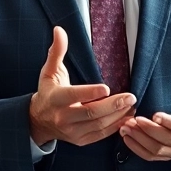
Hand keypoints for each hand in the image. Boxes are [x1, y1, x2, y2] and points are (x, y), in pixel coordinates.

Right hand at [28, 27, 134, 146]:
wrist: (38, 120)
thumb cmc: (48, 92)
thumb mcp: (49, 71)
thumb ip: (57, 51)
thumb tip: (59, 30)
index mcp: (56, 99)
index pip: (74, 96)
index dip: (90, 93)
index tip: (107, 87)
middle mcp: (63, 117)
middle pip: (91, 113)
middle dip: (113, 105)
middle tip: (131, 97)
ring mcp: (72, 131)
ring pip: (98, 125)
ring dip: (118, 116)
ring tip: (132, 105)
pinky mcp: (80, 140)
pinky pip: (100, 135)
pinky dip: (115, 127)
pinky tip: (126, 117)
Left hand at [119, 74, 170, 161]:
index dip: (169, 122)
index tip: (154, 115)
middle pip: (168, 140)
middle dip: (149, 130)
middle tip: (133, 119)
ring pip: (158, 150)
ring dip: (140, 140)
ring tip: (126, 127)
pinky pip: (153, 157)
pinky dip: (138, 149)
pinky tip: (127, 138)